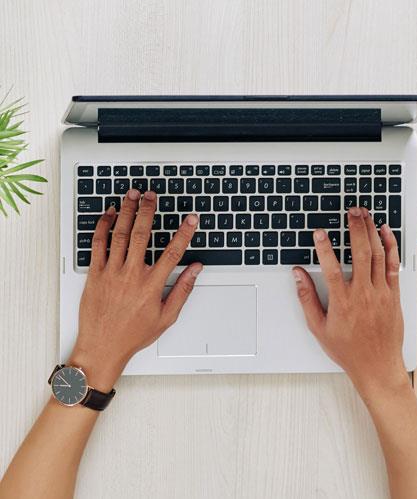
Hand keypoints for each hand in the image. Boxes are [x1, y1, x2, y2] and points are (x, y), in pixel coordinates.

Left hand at [69, 189, 202, 390]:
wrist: (102, 347)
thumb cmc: (133, 334)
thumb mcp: (166, 316)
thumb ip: (183, 290)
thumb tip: (196, 270)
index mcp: (152, 286)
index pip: (173, 252)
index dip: (184, 233)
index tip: (191, 219)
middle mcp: (131, 275)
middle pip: (142, 234)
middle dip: (148, 211)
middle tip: (152, 195)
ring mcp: (111, 273)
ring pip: (120, 235)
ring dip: (126, 212)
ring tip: (131, 196)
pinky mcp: (95, 274)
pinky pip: (98, 245)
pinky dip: (103, 227)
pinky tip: (109, 214)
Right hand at [293, 207, 408, 399]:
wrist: (377, 366)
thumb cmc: (348, 350)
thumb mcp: (319, 328)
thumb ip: (307, 299)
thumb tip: (298, 276)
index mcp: (342, 301)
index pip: (331, 266)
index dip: (324, 247)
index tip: (320, 233)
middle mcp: (363, 293)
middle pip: (360, 251)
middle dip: (355, 227)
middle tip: (351, 212)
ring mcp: (380, 292)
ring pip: (378, 254)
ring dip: (371, 231)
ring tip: (365, 215)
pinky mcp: (393, 294)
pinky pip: (393, 265)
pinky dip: (390, 246)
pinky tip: (385, 233)